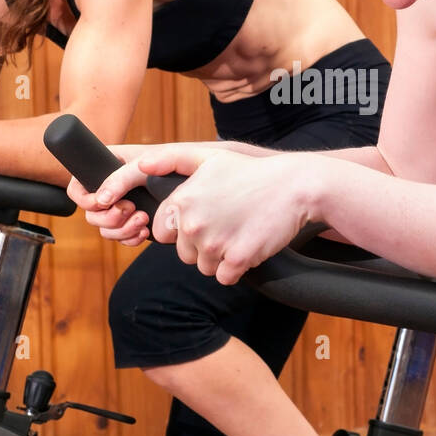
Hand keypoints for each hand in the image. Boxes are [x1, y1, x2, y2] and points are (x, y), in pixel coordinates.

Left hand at [92, 145, 323, 284]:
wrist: (295, 186)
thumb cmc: (251, 172)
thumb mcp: (209, 157)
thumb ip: (169, 159)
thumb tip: (141, 166)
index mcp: (181, 201)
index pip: (162, 234)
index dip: (181, 229)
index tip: (205, 217)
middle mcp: (193, 224)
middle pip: (184, 254)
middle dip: (202, 245)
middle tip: (227, 223)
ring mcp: (215, 243)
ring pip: (205, 268)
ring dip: (220, 257)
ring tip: (239, 232)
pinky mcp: (238, 259)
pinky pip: (226, 277)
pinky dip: (237, 267)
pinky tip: (248, 244)